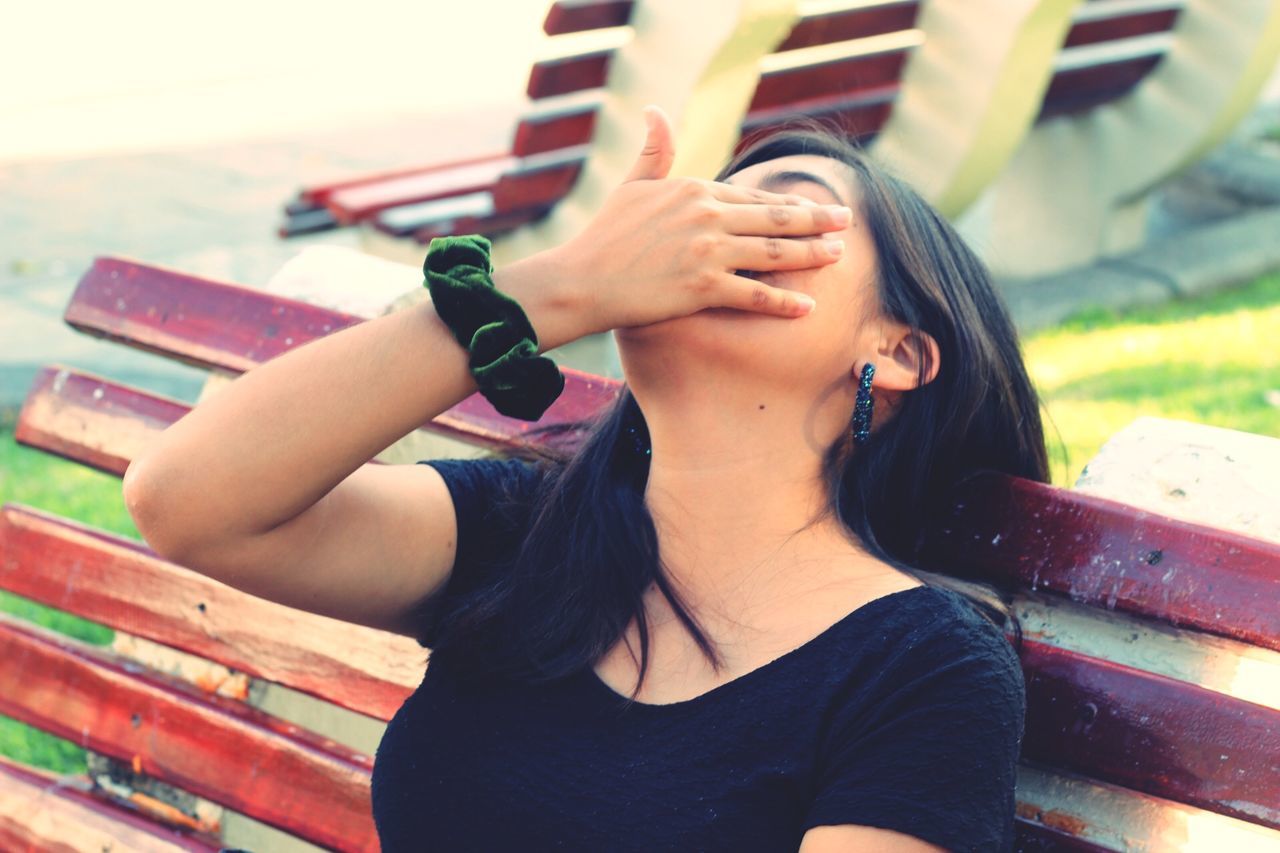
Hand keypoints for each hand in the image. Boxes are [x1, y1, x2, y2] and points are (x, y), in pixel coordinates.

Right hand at [552, 105, 850, 333]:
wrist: (582, 280)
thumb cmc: (604, 235)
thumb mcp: (632, 185)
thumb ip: (654, 150)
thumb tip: (655, 110)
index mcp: (695, 190)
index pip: (755, 197)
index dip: (791, 204)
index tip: (816, 207)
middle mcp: (708, 217)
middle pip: (775, 220)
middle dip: (817, 220)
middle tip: (846, 222)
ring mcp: (708, 252)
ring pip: (773, 254)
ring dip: (810, 254)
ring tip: (837, 256)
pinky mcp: (703, 288)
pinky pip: (753, 295)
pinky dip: (783, 302)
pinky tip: (808, 306)